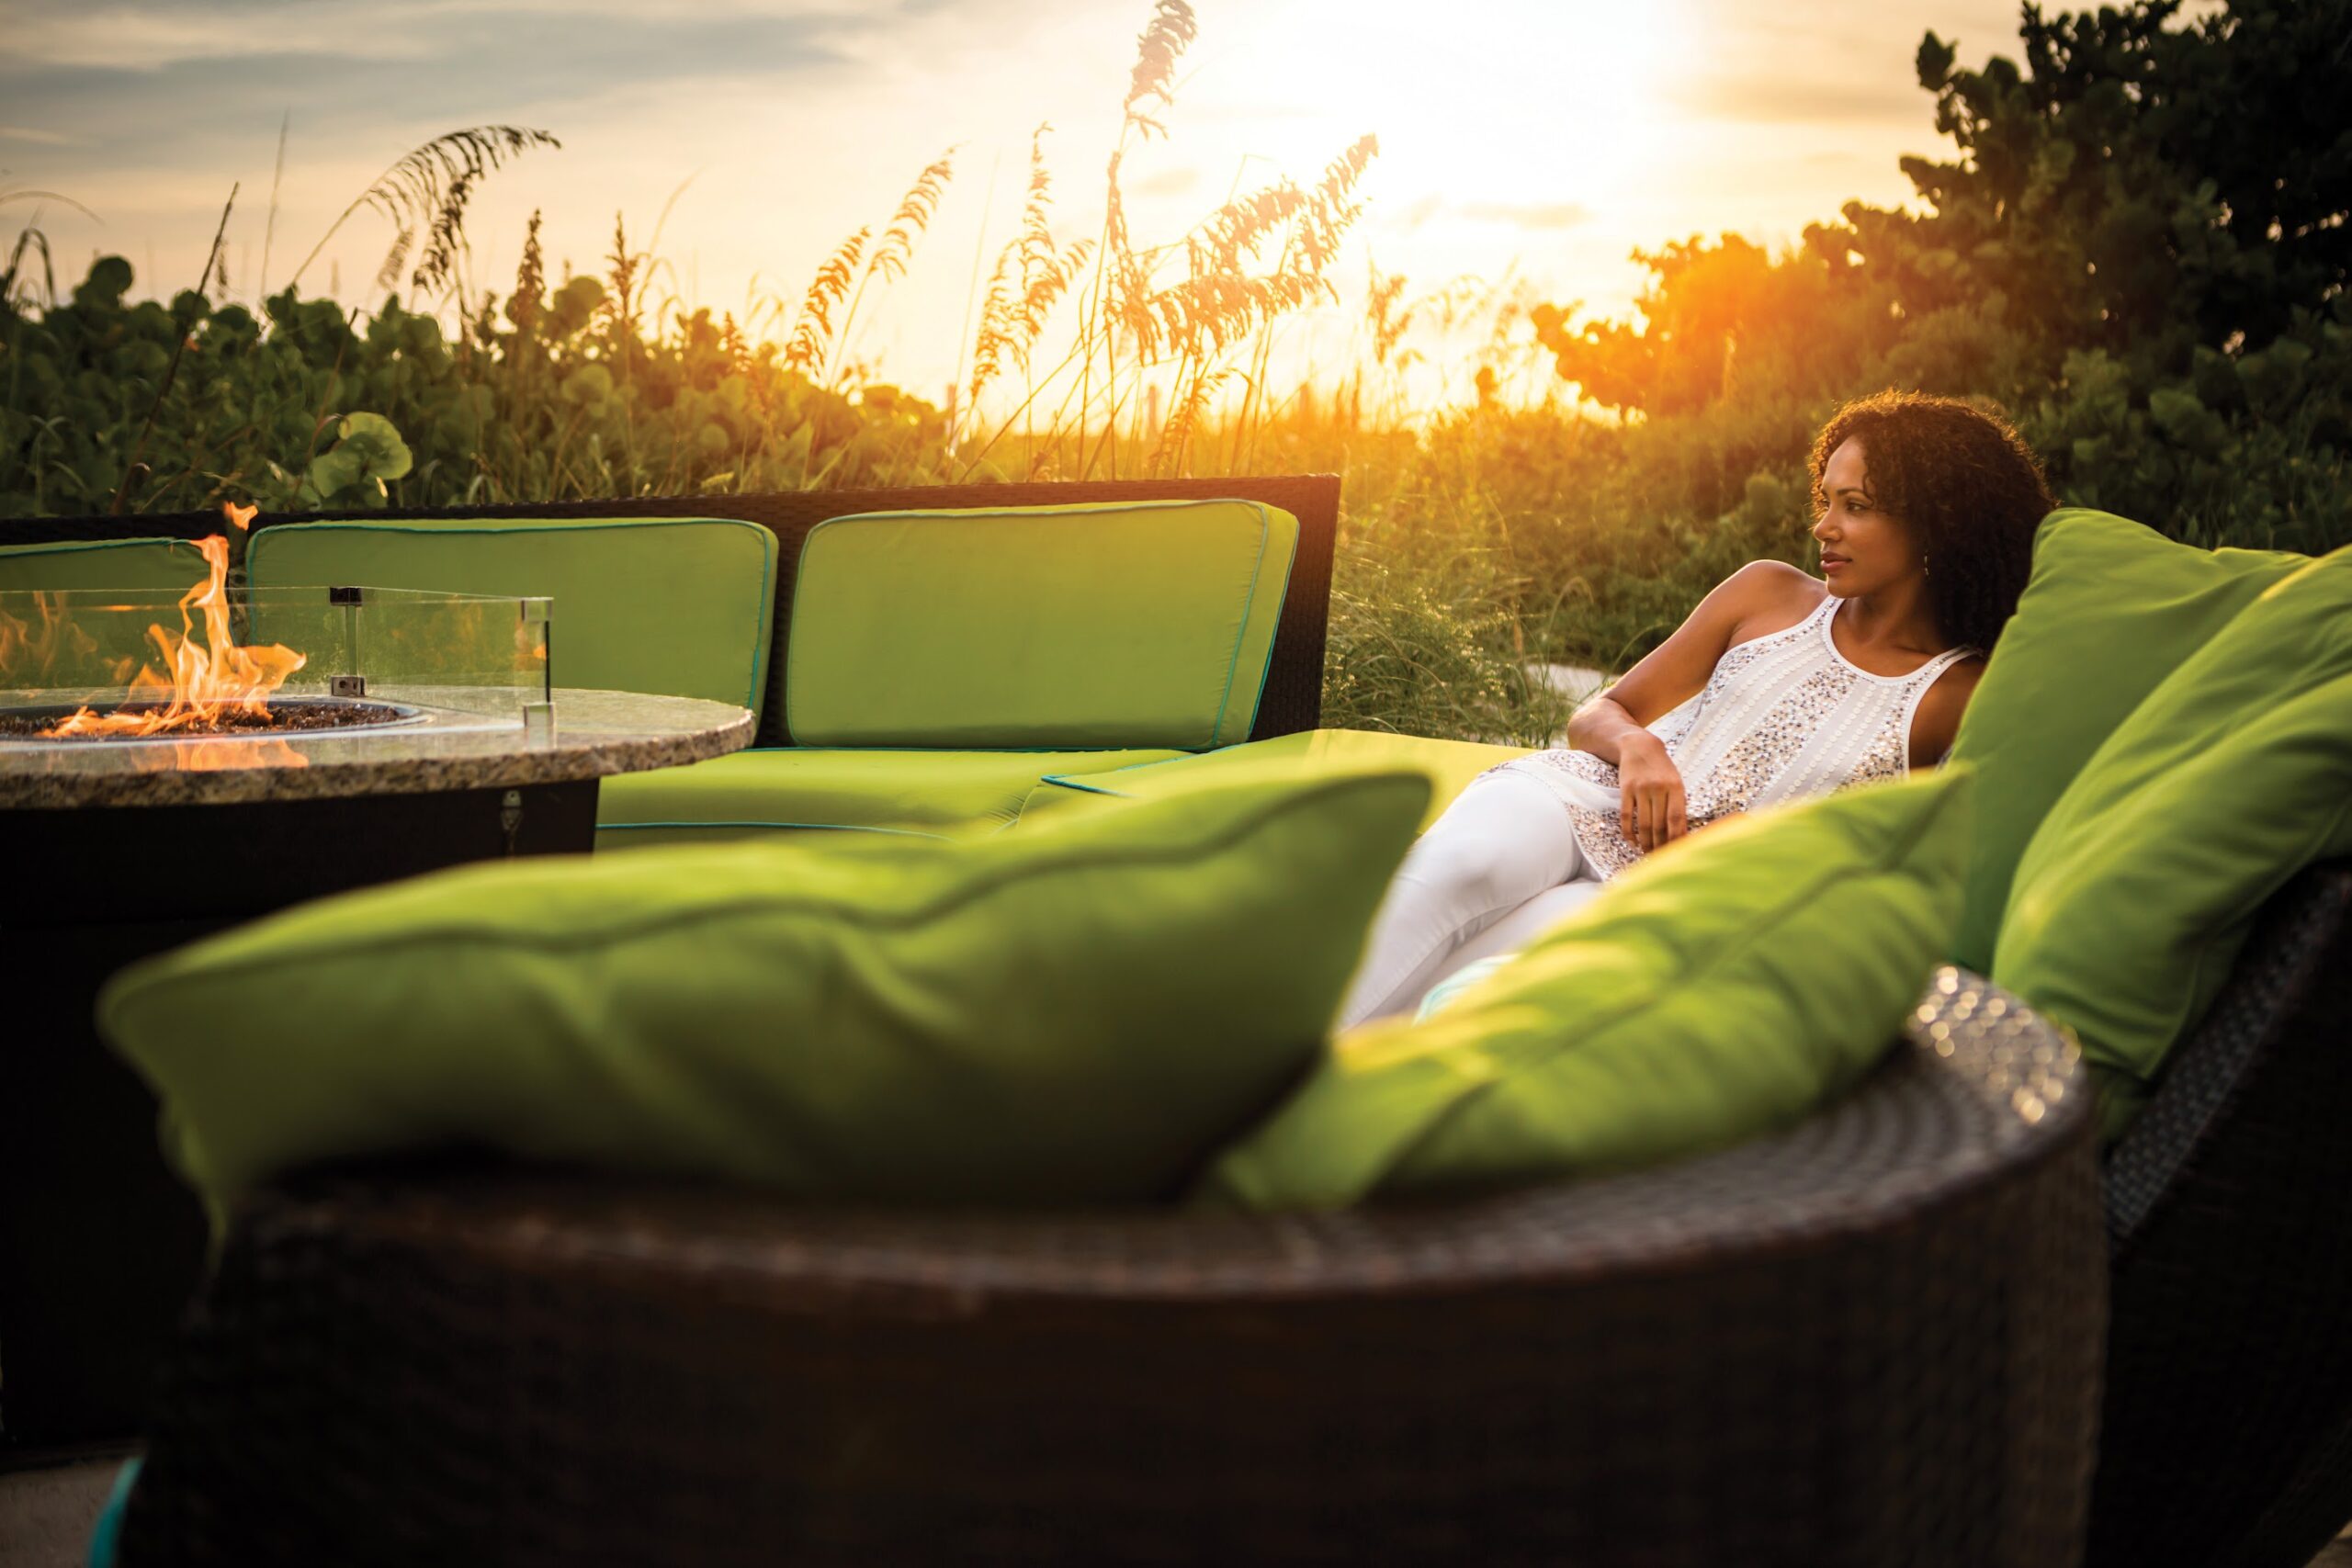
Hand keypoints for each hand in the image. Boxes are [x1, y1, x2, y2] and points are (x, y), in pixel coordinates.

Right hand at [1616, 738, 1687, 853]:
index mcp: (1675, 787)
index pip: (1677, 819)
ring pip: (1644, 824)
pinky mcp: (1625, 790)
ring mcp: (1640, 789)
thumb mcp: (1676, 781)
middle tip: (1661, 859)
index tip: (1677, 853)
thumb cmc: (1662, 768)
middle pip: (1660, 825)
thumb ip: (1678, 803)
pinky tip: (1633, 842)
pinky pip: (1627, 816)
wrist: (1639, 746)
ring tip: (1648, 854)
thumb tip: (1681, 833)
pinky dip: (1629, 832)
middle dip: (1661, 845)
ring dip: (1646, 842)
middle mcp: (1658, 788)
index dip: (1676, 839)